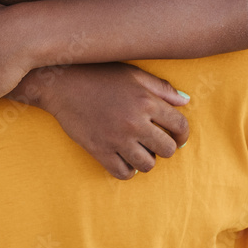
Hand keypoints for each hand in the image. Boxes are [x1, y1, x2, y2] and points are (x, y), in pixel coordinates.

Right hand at [14, 63, 189, 179]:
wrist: (61, 83)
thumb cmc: (99, 74)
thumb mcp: (133, 74)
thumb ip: (162, 88)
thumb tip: (186, 101)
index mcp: (146, 100)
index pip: (180, 126)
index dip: (183, 134)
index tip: (177, 137)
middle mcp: (134, 121)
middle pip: (167, 150)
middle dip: (166, 148)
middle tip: (156, 143)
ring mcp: (117, 138)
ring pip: (147, 165)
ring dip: (147, 160)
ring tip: (139, 150)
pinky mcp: (99, 150)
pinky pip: (123, 173)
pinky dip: (128, 170)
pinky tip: (124, 158)